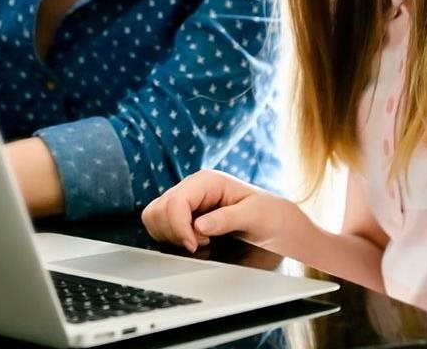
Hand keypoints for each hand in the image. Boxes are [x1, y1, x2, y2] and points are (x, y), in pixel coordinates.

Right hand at [141, 170, 305, 253]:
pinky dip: (169, 237)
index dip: (178, 227)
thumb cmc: (267, 214)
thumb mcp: (253, 216)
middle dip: (174, 232)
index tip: (194, 245)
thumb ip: (226, 219)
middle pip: (158, 209)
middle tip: (199, 243)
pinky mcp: (181, 215)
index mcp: (206, 181)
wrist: (273, 222)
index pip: (175, 202)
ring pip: (153, 217)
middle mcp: (191, 188)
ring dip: (170, 235)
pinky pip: (159, 226)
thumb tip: (199, 226)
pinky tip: (192, 241)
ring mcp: (184, 201)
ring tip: (197, 242)